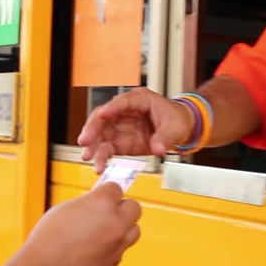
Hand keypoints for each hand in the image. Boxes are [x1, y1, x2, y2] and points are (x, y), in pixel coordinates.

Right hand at [23, 183, 141, 265]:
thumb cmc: (48, 241)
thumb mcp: (65, 210)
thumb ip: (86, 205)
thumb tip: (95, 205)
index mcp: (101, 203)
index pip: (116, 188)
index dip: (107, 192)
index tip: (101, 195)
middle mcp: (115, 222)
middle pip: (134, 207)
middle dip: (122, 208)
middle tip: (107, 212)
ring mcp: (118, 244)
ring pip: (134, 230)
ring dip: (123, 228)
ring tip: (103, 232)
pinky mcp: (115, 263)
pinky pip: (121, 250)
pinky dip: (111, 248)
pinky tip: (93, 250)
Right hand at [78, 88, 194, 173]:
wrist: (179, 128)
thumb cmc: (175, 119)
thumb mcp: (175, 127)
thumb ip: (165, 137)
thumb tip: (157, 147)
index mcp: (139, 100)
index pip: (121, 102)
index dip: (111, 108)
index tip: (102, 115)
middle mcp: (124, 112)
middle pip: (103, 117)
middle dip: (93, 129)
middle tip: (85, 141)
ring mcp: (120, 127)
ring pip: (100, 134)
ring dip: (92, 145)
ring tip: (88, 156)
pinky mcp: (119, 141)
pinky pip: (106, 148)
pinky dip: (101, 157)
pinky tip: (98, 165)